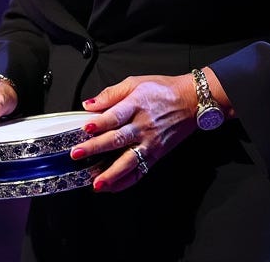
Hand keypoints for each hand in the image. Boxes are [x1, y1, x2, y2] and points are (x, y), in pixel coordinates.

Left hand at [68, 74, 199, 192]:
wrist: (191, 101)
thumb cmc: (163, 90)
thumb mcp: (135, 82)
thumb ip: (111, 94)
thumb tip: (89, 105)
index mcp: (136, 105)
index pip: (115, 117)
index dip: (99, 123)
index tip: (84, 129)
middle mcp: (143, 126)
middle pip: (117, 139)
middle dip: (95, 149)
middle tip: (77, 154)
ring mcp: (150, 143)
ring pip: (129, 161)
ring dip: (111, 174)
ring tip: (96, 182)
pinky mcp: (156, 154)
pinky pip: (140, 171)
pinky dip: (126, 181)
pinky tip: (112, 186)